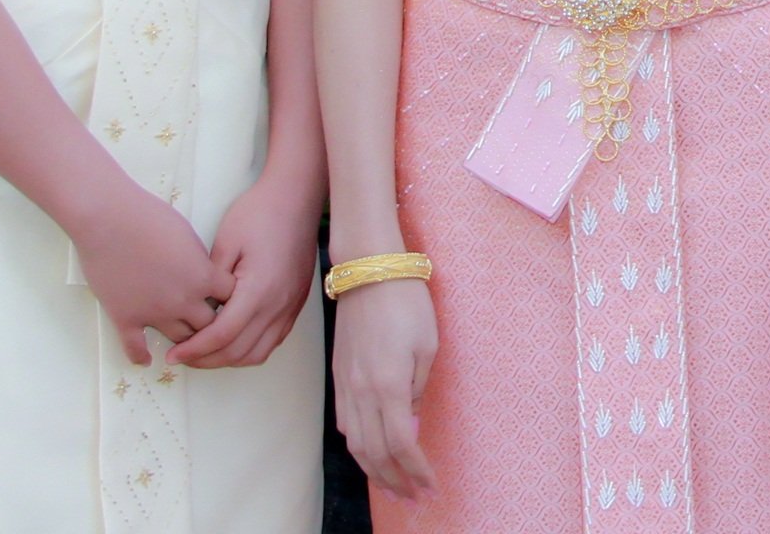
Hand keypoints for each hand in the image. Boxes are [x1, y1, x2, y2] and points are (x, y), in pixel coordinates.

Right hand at [69, 181, 235, 366]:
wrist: (108, 219)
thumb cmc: (149, 216)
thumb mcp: (188, 234)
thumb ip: (198, 260)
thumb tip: (200, 274)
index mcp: (202, 277)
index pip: (230, 299)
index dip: (229, 298)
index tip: (224, 298)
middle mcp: (183, 301)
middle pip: (209, 326)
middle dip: (211, 323)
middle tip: (207, 322)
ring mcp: (153, 313)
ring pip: (180, 340)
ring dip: (184, 340)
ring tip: (184, 341)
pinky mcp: (125, 318)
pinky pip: (136, 348)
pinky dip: (141, 356)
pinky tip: (145, 359)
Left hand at [169, 175, 321, 369]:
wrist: (296, 198)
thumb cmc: (259, 213)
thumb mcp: (226, 242)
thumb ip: (210, 282)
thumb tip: (195, 309)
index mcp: (259, 290)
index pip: (222, 335)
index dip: (194, 349)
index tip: (172, 354)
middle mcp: (278, 305)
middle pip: (238, 351)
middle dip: (206, 360)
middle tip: (181, 356)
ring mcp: (289, 307)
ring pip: (257, 353)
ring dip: (228, 359)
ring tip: (203, 353)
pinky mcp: (295, 305)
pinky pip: (271, 341)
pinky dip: (248, 350)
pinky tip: (230, 341)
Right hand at [333, 275, 438, 497]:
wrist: (369, 272)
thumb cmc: (406, 303)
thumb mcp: (427, 345)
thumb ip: (417, 388)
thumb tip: (410, 420)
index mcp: (389, 385)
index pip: (401, 444)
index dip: (415, 470)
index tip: (430, 486)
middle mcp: (362, 392)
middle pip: (374, 453)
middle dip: (395, 481)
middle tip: (413, 497)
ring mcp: (346, 386)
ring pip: (355, 443)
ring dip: (374, 470)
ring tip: (393, 486)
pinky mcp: (339, 377)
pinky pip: (345, 424)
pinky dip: (358, 446)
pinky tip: (370, 454)